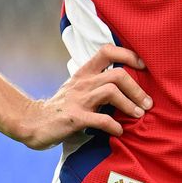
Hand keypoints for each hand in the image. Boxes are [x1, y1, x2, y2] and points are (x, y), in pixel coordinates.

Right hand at [17, 45, 151, 150]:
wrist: (34, 122)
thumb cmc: (63, 106)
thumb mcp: (79, 87)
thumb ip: (98, 82)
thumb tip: (128, 82)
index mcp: (84, 72)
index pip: (107, 51)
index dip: (128, 54)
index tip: (143, 66)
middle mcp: (83, 82)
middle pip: (117, 75)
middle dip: (137, 88)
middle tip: (148, 103)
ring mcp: (78, 99)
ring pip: (111, 92)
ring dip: (129, 105)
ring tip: (138, 115)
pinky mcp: (75, 118)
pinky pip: (100, 119)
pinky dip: (113, 125)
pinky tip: (119, 131)